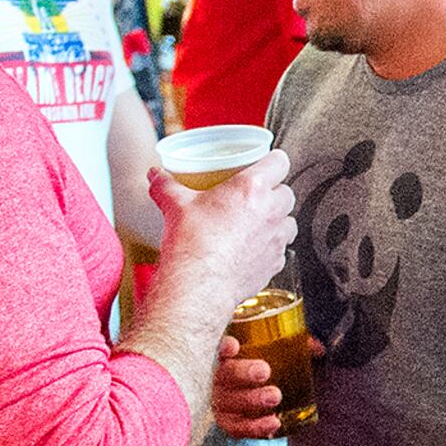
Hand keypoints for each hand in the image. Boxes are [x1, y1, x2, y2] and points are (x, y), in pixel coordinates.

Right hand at [152, 149, 295, 281]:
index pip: (279, 162)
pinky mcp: (275, 263)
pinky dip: (272, 247)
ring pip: (289, 221)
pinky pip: (281, 250)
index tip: (267, 163)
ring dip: (278, 220)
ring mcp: (276, 239)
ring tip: (258, 223)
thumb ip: (166, 186)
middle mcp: (270, 212)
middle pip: (287, 192)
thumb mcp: (176, 206)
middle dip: (275, 192)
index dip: (274, 160)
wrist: (198, 285)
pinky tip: (253, 249)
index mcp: (252, 189)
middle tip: (256, 196)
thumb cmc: (192, 244)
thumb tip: (156, 175)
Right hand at [211, 333, 287, 438]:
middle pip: (224, 374)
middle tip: (264, 371)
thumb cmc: (260, 362)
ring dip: (252, 400)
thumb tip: (319, 349)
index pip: (218, 347)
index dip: (222, 347)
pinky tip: (273, 423)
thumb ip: (294, 344)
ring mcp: (220, 401)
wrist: (250, 389)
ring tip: (275, 396)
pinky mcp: (228, 422)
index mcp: (227, 354)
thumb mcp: (275, 349)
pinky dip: (254, 427)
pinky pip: (237, 428)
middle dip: (243, 373)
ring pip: (230, 402)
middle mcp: (218, 377)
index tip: (234, 346)